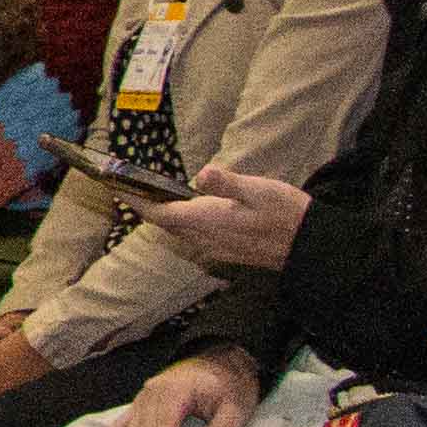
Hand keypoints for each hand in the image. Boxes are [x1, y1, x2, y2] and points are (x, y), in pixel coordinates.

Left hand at [126, 162, 310, 271]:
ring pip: (178, 232)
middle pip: (164, 224)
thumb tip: (203, 174)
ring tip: (150, 196)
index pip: (160, 213)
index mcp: (208, 220)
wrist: (311, 248)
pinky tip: (185, 212)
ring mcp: (215, 248)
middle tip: (127, 186)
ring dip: (162, 216)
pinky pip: (193, 238)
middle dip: (144, 206)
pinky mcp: (226, 252)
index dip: (136, 200)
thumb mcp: (259, 190)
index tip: (115, 186)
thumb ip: (228, 183)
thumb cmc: (286, 214)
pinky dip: (180, 223)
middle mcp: (205, 238)